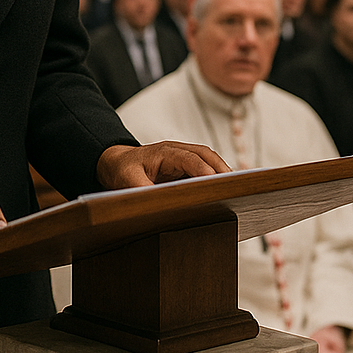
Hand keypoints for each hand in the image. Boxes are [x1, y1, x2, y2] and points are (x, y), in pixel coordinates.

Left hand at [96, 142, 231, 187]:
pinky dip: (215, 176)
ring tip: (236, 191)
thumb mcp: (127, 180)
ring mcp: (182, 156)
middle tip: (236, 187)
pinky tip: (223, 192)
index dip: (203, 169)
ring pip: (208, 159)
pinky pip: (204, 167)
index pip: (189, 158)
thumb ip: (142, 189)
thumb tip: (158, 202)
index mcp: (164, 152)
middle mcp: (176, 151)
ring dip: (221, 172)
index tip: (215, 183)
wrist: (116, 162)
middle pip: (205, 155)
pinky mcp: (184, 166)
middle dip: (221, 169)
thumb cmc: (122, 169)